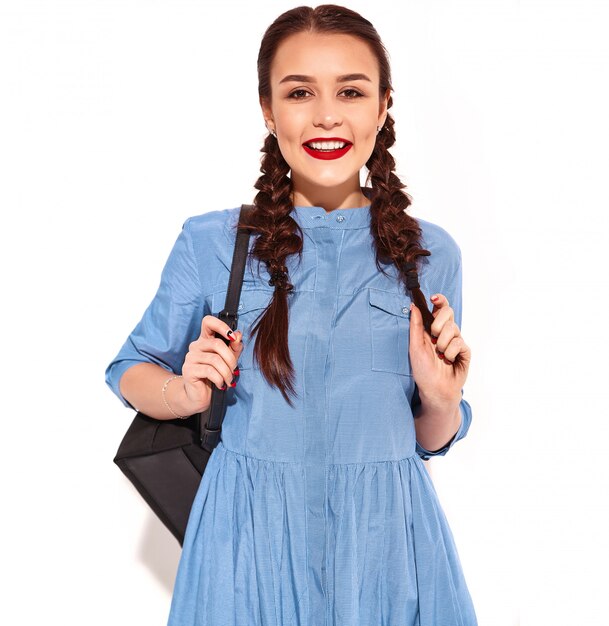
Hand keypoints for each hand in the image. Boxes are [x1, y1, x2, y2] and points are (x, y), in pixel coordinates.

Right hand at [180, 315, 243, 412]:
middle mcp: (196, 346)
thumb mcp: (229, 360)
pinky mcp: (188, 369)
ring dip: (226, 372)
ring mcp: (190, 357)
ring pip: (215, 359)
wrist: (200, 396)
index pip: (208, 322)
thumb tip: (238, 334)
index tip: (232, 338)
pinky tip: (221, 384)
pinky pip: (209, 371)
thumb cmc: (215, 376)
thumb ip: (234, 347)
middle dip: (230, 359)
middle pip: (217, 343)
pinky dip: (219, 379)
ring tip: (229, 380)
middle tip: (234, 370)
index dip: (221, 326)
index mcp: (205, 340)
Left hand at [409, 293, 470, 408]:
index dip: (439, 300)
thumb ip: (415, 326)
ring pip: (453, 328)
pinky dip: (450, 352)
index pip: (439, 308)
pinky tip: (448, 360)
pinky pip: (459, 342)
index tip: (433, 298)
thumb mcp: (415, 347)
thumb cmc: (423, 370)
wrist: (435, 390)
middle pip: (448, 312)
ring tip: (439, 355)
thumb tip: (413, 305)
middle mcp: (445, 332)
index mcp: (432, 329)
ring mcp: (456, 341)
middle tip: (432, 337)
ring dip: (442, 342)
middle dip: (438, 322)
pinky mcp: (464, 351)